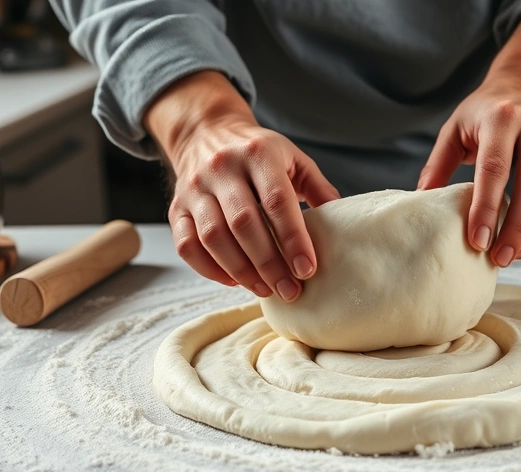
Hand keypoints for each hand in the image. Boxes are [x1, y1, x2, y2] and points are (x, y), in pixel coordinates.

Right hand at [145, 72, 338, 300]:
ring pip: (213, 238)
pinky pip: (187, 245)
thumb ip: (318, 188)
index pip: (277, 201)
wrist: (206, 132)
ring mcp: (194, 188)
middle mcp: (222, 168)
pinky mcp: (176, 207)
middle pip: (244, 224)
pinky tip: (234, 280)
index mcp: (258, 153)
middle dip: (269, 263)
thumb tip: (344, 224)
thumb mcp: (292, 158)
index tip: (308, 269)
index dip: (293, 239)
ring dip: (241, 271)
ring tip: (266, 290)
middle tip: (290, 290)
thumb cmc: (258, 153)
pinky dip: (210, 269)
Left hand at [417, 14, 520, 265]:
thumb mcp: (455, 127)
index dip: (487, 209)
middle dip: (516, 230)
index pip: (495, 169)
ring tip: (516, 255)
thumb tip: (422, 201)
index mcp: (502, 119)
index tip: (478, 240)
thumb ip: (438, 164)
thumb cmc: (487, 113)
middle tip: (499, 258)